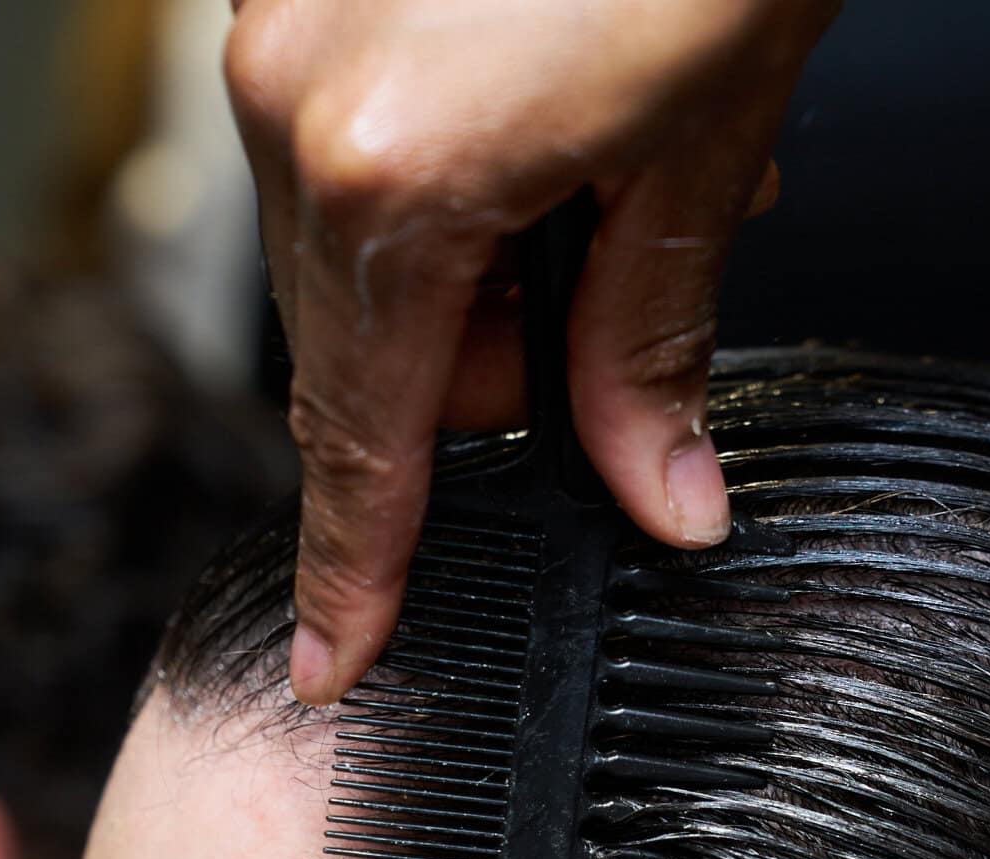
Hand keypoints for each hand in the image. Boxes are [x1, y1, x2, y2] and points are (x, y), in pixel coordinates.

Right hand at [225, 0, 835, 700]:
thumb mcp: (706, 153)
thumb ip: (655, 346)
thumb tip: (662, 503)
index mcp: (392, 177)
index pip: (365, 442)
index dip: (358, 569)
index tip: (335, 664)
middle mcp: (298, 101)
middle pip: (361, 354)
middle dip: (482, 380)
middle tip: (609, 308)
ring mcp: (283, 27)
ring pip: (356, 255)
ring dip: (475, 274)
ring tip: (610, 178)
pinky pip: (351, 149)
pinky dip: (451, 181)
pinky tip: (560, 118)